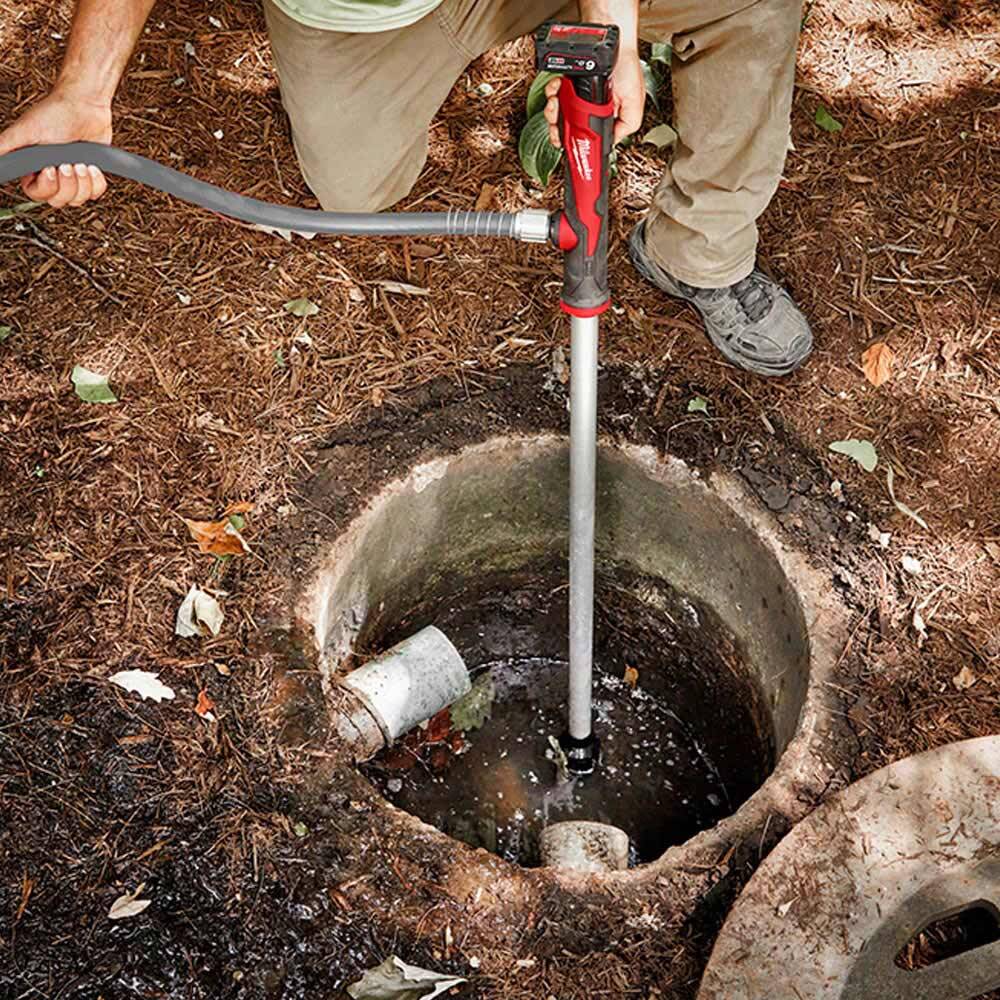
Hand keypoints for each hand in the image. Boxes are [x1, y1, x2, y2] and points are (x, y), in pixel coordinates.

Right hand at [0, 87, 111, 206]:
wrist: (85, 105)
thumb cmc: (54, 113)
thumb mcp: (24, 131)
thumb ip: (5, 147)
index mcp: (32, 168)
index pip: (37, 194)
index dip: (46, 187)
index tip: (50, 169)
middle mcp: (52, 176)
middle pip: (58, 201)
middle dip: (67, 184)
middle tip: (68, 164)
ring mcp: (73, 178)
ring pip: (78, 200)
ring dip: (83, 183)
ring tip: (81, 162)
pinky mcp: (91, 176)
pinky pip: (95, 194)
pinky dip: (96, 182)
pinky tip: (92, 166)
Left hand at [542, 47, 645, 147]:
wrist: (614, 42)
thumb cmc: (626, 67)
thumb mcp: (635, 103)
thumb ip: (626, 125)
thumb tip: (612, 141)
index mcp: (602, 117)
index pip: (586, 137)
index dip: (574, 143)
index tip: (566, 146)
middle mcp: (588, 109)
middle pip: (565, 128)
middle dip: (557, 129)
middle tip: (557, 126)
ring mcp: (575, 96)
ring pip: (555, 113)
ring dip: (551, 111)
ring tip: (556, 103)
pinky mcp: (566, 84)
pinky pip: (552, 92)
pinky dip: (551, 91)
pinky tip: (557, 88)